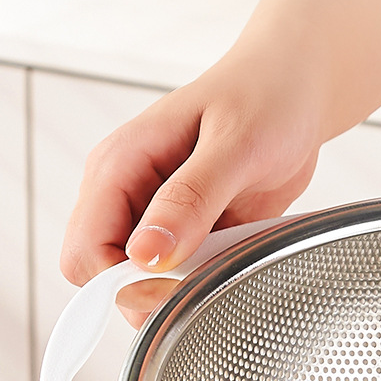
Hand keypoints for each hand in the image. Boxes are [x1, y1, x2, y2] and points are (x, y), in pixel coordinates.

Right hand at [60, 40, 321, 327]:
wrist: (296, 90)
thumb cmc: (264, 98)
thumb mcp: (234, 145)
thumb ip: (190, 199)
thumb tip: (146, 253)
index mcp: (119, 165)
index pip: (84, 251)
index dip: (121, 282)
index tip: (172, 284)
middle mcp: (127, 194)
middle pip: (106, 276)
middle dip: (152, 290)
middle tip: (208, 270)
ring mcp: (155, 216)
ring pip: (145, 282)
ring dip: (186, 285)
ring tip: (230, 249)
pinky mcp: (187, 232)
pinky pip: (184, 276)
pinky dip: (208, 277)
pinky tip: (237, 249)